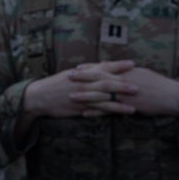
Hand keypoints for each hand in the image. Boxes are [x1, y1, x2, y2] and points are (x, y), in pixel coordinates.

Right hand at [23, 60, 137, 119]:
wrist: (38, 97)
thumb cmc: (55, 84)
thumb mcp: (71, 74)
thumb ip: (90, 70)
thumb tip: (105, 64)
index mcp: (82, 73)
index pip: (103, 68)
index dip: (118, 66)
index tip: (133, 64)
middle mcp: (83, 84)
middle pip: (106, 83)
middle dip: (123, 84)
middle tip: (140, 85)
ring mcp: (81, 97)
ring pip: (103, 99)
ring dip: (120, 102)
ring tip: (136, 104)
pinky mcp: (79, 108)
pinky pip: (96, 111)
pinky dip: (109, 112)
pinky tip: (120, 115)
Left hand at [68, 64, 178, 116]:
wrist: (171, 97)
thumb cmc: (157, 84)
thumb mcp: (140, 72)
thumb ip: (123, 70)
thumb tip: (109, 64)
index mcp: (126, 72)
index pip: (104, 68)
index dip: (90, 68)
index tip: (77, 68)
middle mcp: (123, 81)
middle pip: (99, 79)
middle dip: (83, 78)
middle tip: (68, 77)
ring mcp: (125, 94)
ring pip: (101, 94)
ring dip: (85, 96)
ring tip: (71, 96)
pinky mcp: (127, 107)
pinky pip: (109, 110)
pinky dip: (96, 112)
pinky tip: (85, 114)